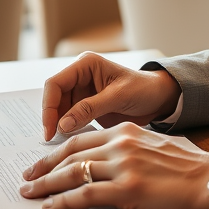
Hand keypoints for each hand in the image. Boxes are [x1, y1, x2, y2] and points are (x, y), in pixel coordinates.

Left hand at [19, 123, 208, 208]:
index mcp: (126, 131)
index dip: (56, 152)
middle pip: (70, 154)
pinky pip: (86, 194)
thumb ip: (132, 149)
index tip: (41, 163)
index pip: (80, 140)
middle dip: (43, 168)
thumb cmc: (191, 169)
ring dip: (46, 185)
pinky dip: (64, 201)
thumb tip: (115, 164)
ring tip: (30, 195)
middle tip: (26, 179)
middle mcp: (121, 143)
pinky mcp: (128, 188)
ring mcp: (124, 165)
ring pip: (73, 173)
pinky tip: (52, 208)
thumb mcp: (158, 147)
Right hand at [41, 52, 181, 140]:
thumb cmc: (144, 89)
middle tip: (52, 140)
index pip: (55, 84)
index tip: (50, 129)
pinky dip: (68, 129)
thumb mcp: (118, 97)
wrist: (160, 99)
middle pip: (54, 97)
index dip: (49, 106)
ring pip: (60, 110)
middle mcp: (79, 76)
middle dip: (52, 118)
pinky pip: (70, 118)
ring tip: (61, 143)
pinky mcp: (86, 107)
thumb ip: (89, 108)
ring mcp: (82, 92)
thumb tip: (62, 125)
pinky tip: (71, 140)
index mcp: (85, 65)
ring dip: (59, 125)